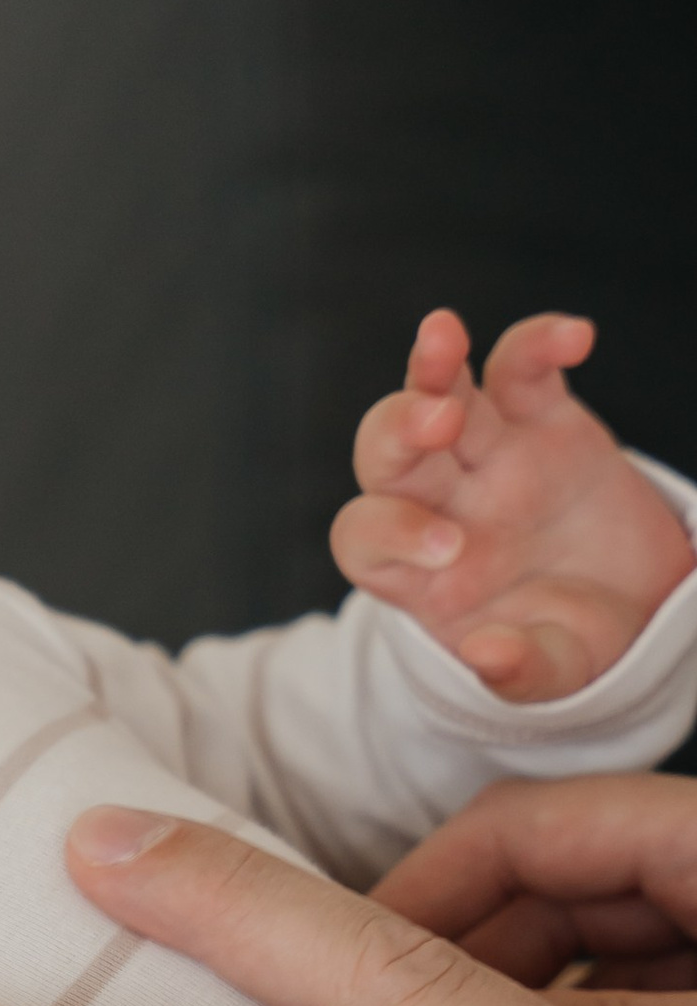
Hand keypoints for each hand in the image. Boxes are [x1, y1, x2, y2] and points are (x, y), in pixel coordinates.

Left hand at [330, 308, 692, 703]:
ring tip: (442, 333)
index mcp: (420, 572)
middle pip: (387, 454)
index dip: (393, 533)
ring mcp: (486, 455)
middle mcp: (439, 504)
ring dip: (434, 365)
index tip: (451, 549)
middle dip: (398, 430)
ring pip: (441, 394)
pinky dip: (539, 343)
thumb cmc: (574, 641)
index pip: (366, 538)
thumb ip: (519, 671)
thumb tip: (485, 656)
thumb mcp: (553, 671)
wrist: (638, 605)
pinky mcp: (541, 419)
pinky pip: (523, 369)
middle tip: (436, 424)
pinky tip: (575, 337)